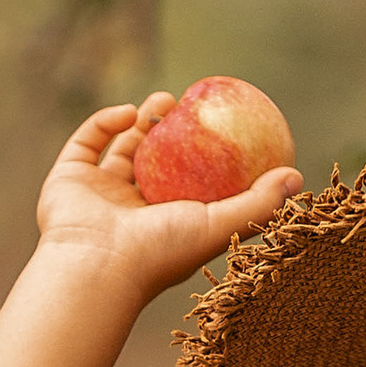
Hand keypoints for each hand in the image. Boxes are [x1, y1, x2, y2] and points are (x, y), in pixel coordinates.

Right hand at [34, 97, 303, 309]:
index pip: (188, 183)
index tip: (224, 123)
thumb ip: (258, 204)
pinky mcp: (67, 179)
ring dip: (141, 120)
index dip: (205, 153)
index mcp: (164, 223)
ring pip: (121, 148)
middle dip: (171, 129)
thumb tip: (298, 176)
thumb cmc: (161, 252)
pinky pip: (87, 142)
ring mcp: (97, 195)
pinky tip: (128, 112)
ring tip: (163, 101)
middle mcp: (130, 210)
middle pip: (154, 161)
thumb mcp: (220, 226)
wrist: (98, 265)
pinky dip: (106, 123)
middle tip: (190, 104)